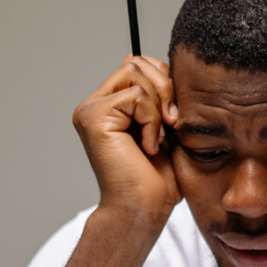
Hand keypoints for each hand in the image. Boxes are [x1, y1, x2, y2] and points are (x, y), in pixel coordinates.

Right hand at [72, 55, 181, 223]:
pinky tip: (148, 146)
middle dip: (166, 89)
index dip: (165, 82)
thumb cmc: (158, 177)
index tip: (176, 116)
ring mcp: (91, 110)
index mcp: (112, 105)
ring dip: (159, 108)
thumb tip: (141, 58)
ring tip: (158, 138)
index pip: (140, 65)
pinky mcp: (93, 117)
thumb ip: (158, 96)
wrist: (145, 208)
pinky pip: (135, 95)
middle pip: (138, 63)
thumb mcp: (166, 127)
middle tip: (173, 124)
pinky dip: (151, 120)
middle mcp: (96, 104)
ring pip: (137, 74)